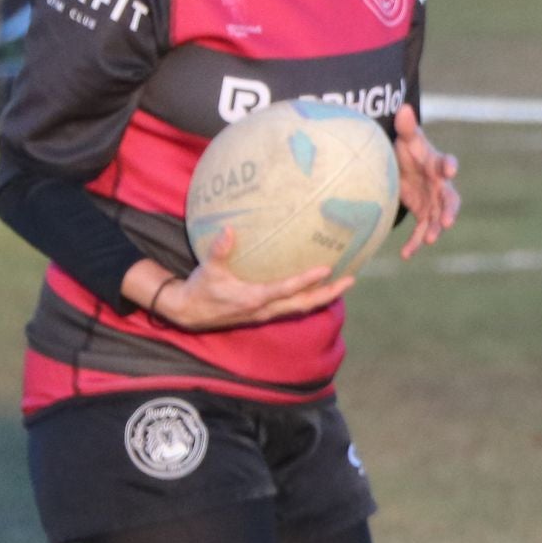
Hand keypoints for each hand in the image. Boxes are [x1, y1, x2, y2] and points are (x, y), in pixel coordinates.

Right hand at [130, 233, 354, 330]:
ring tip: (343, 284)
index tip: (327, 269)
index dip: (307, 281)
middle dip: (329, 293)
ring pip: (301, 307)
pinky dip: (308, 297)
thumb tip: (230, 229)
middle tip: (351, 280)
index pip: (287, 290)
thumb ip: (219, 250)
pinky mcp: (264, 313)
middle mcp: (265, 309)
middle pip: (304, 304)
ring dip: (323, 297)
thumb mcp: (208, 270)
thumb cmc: (200, 290)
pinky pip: (293, 306)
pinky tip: (318, 286)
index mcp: (254, 299)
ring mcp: (266, 313)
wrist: (190, 313)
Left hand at [392, 103, 459, 258]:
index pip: (447, 164)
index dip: (449, 166)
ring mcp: (434, 202)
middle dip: (449, 210)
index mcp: (437, 164)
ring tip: (430, 240)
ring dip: (435, 229)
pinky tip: (406, 255)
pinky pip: (422, 231)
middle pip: (450, 199)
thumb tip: (404, 109)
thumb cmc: (409, 149)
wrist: (405, 166)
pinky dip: (415, 243)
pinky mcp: (424, 215)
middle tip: (447, 220)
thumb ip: (406, 127)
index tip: (449, 170)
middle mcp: (440, 186)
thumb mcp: (406, 139)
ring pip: (438, 218)